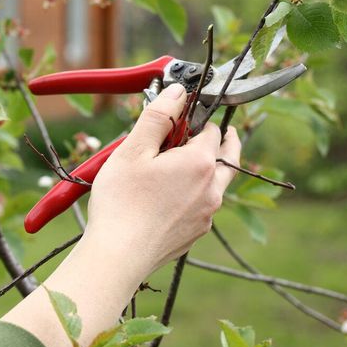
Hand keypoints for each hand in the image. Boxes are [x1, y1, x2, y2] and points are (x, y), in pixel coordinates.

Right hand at [86, 83, 240, 277]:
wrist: (118, 256)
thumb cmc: (121, 202)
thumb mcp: (133, 150)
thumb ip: (158, 116)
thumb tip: (178, 90)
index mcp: (200, 163)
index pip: (211, 129)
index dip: (197, 118)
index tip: (184, 115)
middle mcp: (212, 189)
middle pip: (228, 157)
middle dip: (223, 142)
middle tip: (219, 132)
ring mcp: (207, 215)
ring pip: (216, 184)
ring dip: (207, 169)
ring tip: (185, 164)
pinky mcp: (195, 234)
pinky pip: (203, 206)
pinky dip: (195, 194)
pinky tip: (171, 196)